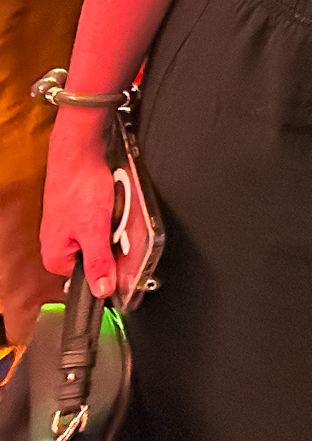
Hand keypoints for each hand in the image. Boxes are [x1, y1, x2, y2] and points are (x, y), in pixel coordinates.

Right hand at [40, 112, 117, 298]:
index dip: (110, 267)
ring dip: (112, 223)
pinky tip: (109, 199)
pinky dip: (109, 211)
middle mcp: (59, 246)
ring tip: (110, 205)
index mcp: (57, 258)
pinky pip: (100, 220)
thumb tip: (102, 291)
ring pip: (101, 236)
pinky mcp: (78, 213)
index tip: (120, 252)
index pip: (89, 278)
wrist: (78, 153)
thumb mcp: (94, 231)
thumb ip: (99, 263)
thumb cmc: (79, 188)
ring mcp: (68, 228)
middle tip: (113, 220)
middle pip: (97, 255)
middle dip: (112, 240)